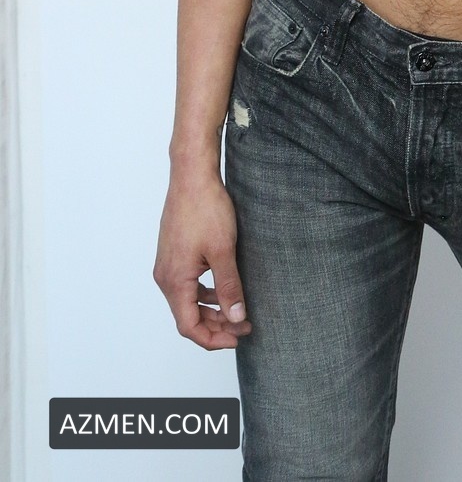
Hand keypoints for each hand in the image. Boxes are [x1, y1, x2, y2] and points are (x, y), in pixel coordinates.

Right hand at [153, 171, 252, 349]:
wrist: (192, 176)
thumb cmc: (205, 208)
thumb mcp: (223, 250)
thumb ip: (229, 287)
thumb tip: (235, 317)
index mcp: (174, 280)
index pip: (189, 326)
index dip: (213, 338)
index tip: (237, 337)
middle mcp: (165, 276)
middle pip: (187, 316)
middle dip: (216, 326)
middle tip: (243, 326)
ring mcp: (168, 264)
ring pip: (188, 301)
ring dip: (211, 310)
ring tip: (237, 310)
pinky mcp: (174, 254)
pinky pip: (187, 284)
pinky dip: (205, 293)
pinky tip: (224, 288)